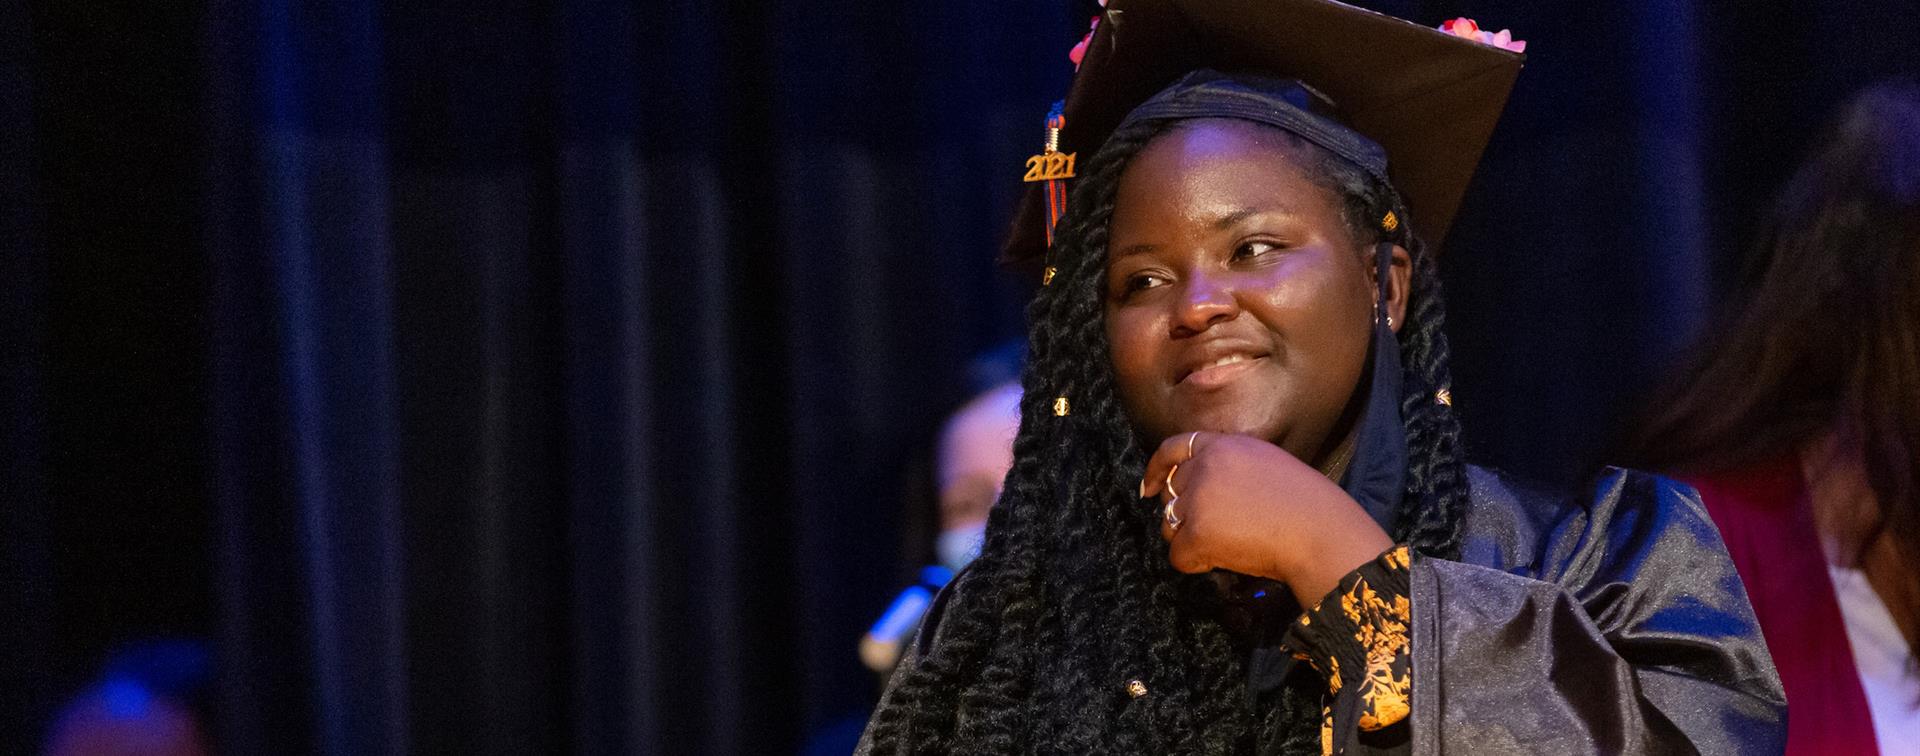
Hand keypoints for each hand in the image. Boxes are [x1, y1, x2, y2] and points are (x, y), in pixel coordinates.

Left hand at [1141, 432, 1392, 606]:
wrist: (1320, 533)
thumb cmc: (1306, 507)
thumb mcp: (1267, 464)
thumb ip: (1231, 467)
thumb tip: (1200, 487)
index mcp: (1224, 445)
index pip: (1174, 448)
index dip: (1156, 468)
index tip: (1148, 486)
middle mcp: (1205, 466)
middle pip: (1171, 492)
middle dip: (1185, 514)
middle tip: (1215, 531)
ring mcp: (1198, 499)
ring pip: (1169, 524)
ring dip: (1190, 539)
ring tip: (1229, 544)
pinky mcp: (1196, 532)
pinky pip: (1178, 555)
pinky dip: (1197, 563)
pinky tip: (1226, 560)